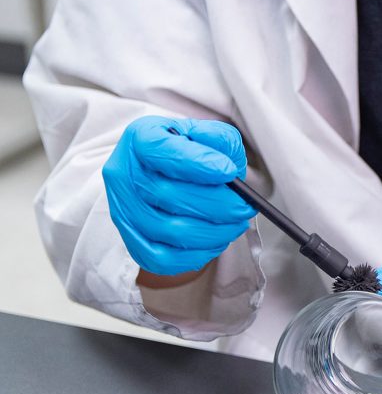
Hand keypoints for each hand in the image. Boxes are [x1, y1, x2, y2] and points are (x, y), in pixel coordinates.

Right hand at [102, 116, 255, 274]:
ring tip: (236, 224)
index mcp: (141, 138)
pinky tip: (216, 241)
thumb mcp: (205, 133)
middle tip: (245, 207)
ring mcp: (123, 212)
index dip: (198, 163)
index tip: (229, 172)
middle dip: (216, 204)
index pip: (163, 151)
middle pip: (168, 195)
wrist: (163, 177)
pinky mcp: (132, 243)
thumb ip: (219, 140)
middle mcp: (124, 174)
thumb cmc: (187, 153)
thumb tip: (228, 168)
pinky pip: (163, 259)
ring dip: (213, 231)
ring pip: (170, 230)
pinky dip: (197, 254)